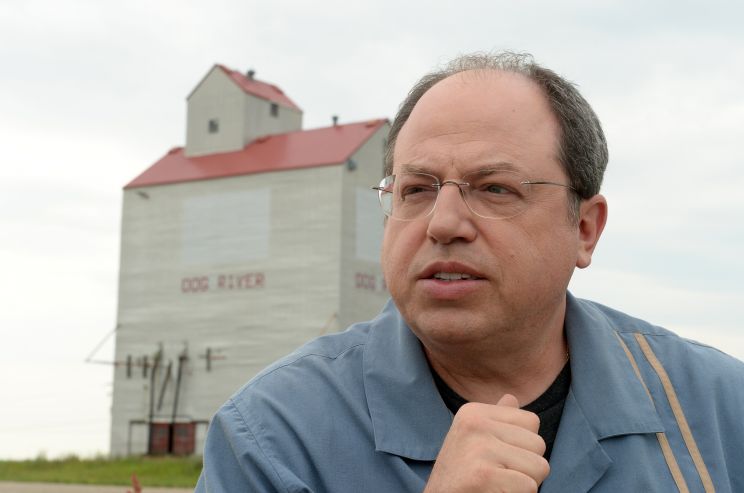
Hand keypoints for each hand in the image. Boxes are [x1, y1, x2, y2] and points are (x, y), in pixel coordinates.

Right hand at [424, 394, 549, 492]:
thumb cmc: (460, 475)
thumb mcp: (472, 440)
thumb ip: (494, 421)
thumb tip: (512, 398)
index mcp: (474, 412)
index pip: (531, 421)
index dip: (523, 447)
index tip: (496, 459)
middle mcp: (475, 424)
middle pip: (538, 444)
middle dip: (526, 467)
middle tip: (497, 476)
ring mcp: (479, 448)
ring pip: (539, 467)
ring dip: (524, 484)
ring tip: (496, 485)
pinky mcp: (483, 475)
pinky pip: (529, 487)